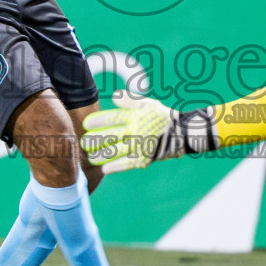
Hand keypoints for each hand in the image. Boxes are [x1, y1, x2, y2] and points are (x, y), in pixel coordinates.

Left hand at [80, 91, 217, 172]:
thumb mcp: (148, 103)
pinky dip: (115, 168)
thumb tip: (115, 95)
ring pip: (116, 153)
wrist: (181, 133)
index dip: (99, 122)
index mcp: (136, 117)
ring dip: (101, 156)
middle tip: (83, 143)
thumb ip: (130, 99)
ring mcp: (140, 147)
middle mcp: (137, 132)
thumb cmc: (160, 116)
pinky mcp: (144, 159)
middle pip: (111, 137)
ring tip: (90, 158)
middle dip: (95, 141)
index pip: (114, 119)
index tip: (86, 124)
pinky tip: (104, 169)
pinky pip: (127, 164)